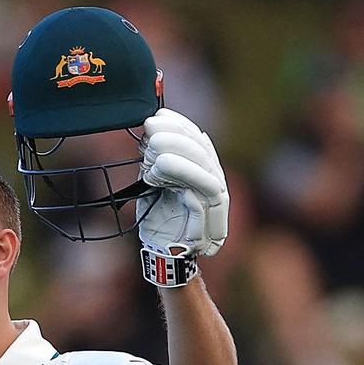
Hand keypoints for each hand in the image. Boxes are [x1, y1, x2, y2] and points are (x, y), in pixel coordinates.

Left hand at [136, 108, 227, 257]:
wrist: (163, 249)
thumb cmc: (159, 213)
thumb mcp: (153, 177)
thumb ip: (154, 156)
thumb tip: (149, 129)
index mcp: (203, 168)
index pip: (196, 138)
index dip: (178, 123)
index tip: (156, 115)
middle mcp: (214, 179)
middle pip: (201, 149)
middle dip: (175, 134)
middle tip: (150, 129)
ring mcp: (215, 199)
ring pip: (205, 167)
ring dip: (178, 153)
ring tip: (152, 149)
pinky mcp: (208, 218)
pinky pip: (200, 193)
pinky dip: (181, 178)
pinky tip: (157, 171)